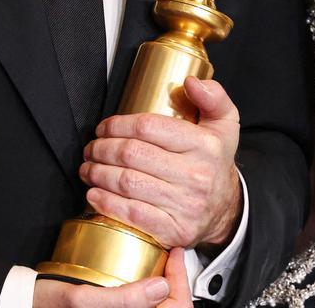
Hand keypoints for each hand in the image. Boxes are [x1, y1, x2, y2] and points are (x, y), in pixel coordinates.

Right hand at [33, 248, 190, 307]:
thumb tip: (161, 287)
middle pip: (170, 306)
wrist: (30, 304)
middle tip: (169, 253)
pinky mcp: (114, 307)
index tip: (175, 252)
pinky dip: (148, 287)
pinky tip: (141, 270)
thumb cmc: (51, 305)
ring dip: (162, 282)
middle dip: (173, 280)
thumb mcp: (84, 300)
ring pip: (157, 305)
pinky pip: (142, 303)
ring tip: (158, 258)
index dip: (180, 280)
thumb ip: (124, 300)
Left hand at [79, 77, 241, 249]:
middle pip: (132, 154)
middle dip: (102, 149)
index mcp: (205, 145)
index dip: (117, 125)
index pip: (148, 127)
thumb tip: (191, 82)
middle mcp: (196, 176)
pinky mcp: (175, 231)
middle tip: (90, 148)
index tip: (103, 127)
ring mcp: (186, 206)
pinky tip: (94, 194)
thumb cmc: (214, 161)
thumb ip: (213, 97)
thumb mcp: (224, 124)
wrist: (226, 209)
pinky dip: (108, 204)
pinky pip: (133, 215)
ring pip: (128, 183)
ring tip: (87, 168)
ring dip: (98, 174)